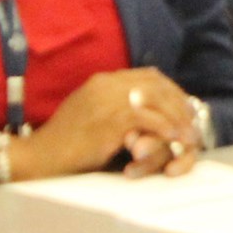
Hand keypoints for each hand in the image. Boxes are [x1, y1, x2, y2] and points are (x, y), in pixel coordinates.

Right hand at [9, 68, 199, 180]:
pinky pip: (148, 119)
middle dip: (179, 102)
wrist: (39, 156)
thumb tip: (141, 110)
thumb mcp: (90, 113)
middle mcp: (108, 84)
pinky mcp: (110, 119)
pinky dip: (165, 128)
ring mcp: (108, 99)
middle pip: (157, 84)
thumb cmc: (65, 143)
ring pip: (156, 99)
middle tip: (193, 120)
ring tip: (190, 134)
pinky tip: (176, 138)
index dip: (170, 90)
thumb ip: (112, 105)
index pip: (148, 76)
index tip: (183, 106)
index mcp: (104, 81)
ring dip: (177, 116)